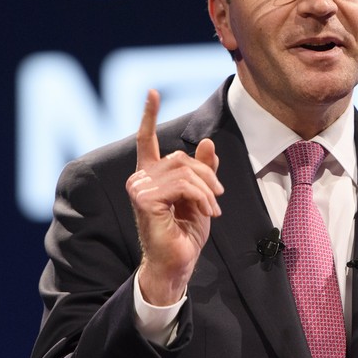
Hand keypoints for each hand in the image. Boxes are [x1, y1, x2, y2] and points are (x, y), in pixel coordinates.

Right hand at [126, 89, 222, 304]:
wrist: (177, 264)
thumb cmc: (185, 234)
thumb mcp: (201, 197)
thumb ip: (203, 171)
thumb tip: (207, 143)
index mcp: (151, 175)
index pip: (146, 139)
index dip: (149, 115)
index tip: (152, 92)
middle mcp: (140, 178)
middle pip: (180, 157)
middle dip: (206, 174)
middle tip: (217, 196)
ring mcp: (139, 187)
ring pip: (184, 170)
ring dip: (206, 189)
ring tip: (213, 208)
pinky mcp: (144, 199)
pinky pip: (182, 184)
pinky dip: (201, 196)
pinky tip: (207, 211)